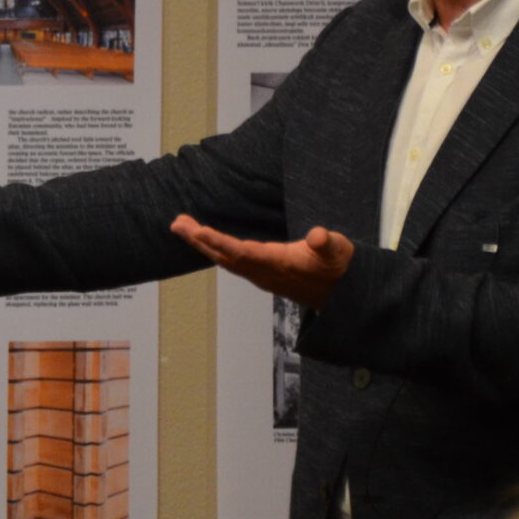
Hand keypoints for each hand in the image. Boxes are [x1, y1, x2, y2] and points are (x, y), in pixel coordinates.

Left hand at [171, 216, 354, 309]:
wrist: (342, 294)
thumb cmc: (338, 266)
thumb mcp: (338, 251)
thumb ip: (327, 244)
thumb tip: (318, 236)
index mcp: (278, 263)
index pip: (241, 252)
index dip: (218, 241)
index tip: (197, 230)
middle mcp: (263, 272)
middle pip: (224, 256)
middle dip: (199, 240)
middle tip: (176, 224)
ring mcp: (260, 275)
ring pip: (224, 259)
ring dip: (202, 243)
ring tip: (182, 226)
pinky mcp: (261, 274)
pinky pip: (231, 261)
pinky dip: (214, 248)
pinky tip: (204, 239)